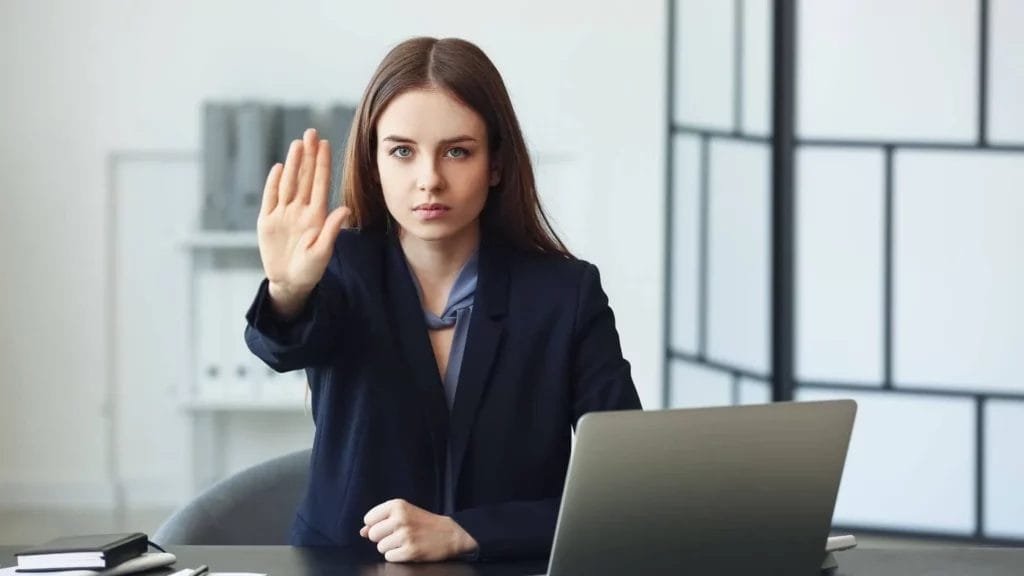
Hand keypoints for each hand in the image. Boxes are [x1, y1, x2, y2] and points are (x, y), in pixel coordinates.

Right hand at [257, 128, 350, 318]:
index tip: (325, 144)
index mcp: (316, 216)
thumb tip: (345, 209)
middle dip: (308, 155)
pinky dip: (273, 183)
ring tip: (297, 143)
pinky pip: (270, 198)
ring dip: (293, 163)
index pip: (320, 184)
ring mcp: (283, 214)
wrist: (289, 282)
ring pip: (288, 183)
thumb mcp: (323, 252)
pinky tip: (279, 167)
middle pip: (304, 178)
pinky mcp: (267, 221)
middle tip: (311, 132)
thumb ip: (332, 230)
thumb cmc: (310, 270)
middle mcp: (300, 210)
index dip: (322, 164)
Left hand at [360, 499, 478, 561]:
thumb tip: (363, 532)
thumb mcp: (404, 513)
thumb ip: (381, 520)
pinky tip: (408, 550)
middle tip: (399, 535)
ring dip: (391, 548)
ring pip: (380, 547)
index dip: (377, 525)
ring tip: (405, 542)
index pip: (369, 519)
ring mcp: (405, 535)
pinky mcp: (410, 551)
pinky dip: (397, 556)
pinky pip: (389, 557)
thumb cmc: (424, 523)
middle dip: (383, 538)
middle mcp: (400, 518)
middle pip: (373, 535)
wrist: (451, 534)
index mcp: (397, 505)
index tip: (389, 525)